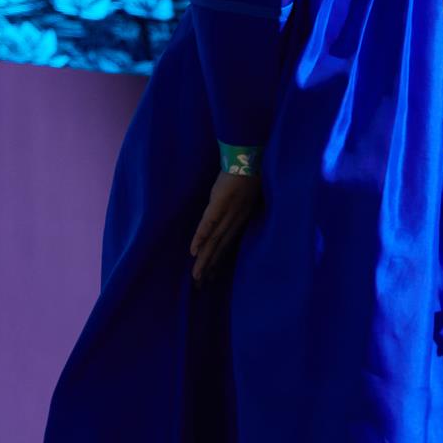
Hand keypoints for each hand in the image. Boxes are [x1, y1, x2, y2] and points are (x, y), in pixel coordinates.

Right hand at [189, 170, 260, 287]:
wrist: (248, 157)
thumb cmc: (248, 173)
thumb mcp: (246, 195)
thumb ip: (236, 208)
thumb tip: (224, 217)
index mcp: (242, 218)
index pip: (228, 244)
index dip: (218, 261)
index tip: (211, 277)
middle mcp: (235, 219)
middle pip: (221, 248)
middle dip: (210, 267)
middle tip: (200, 285)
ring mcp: (228, 212)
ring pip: (214, 241)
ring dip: (205, 259)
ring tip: (197, 276)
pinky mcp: (220, 203)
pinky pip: (209, 223)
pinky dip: (201, 237)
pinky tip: (194, 252)